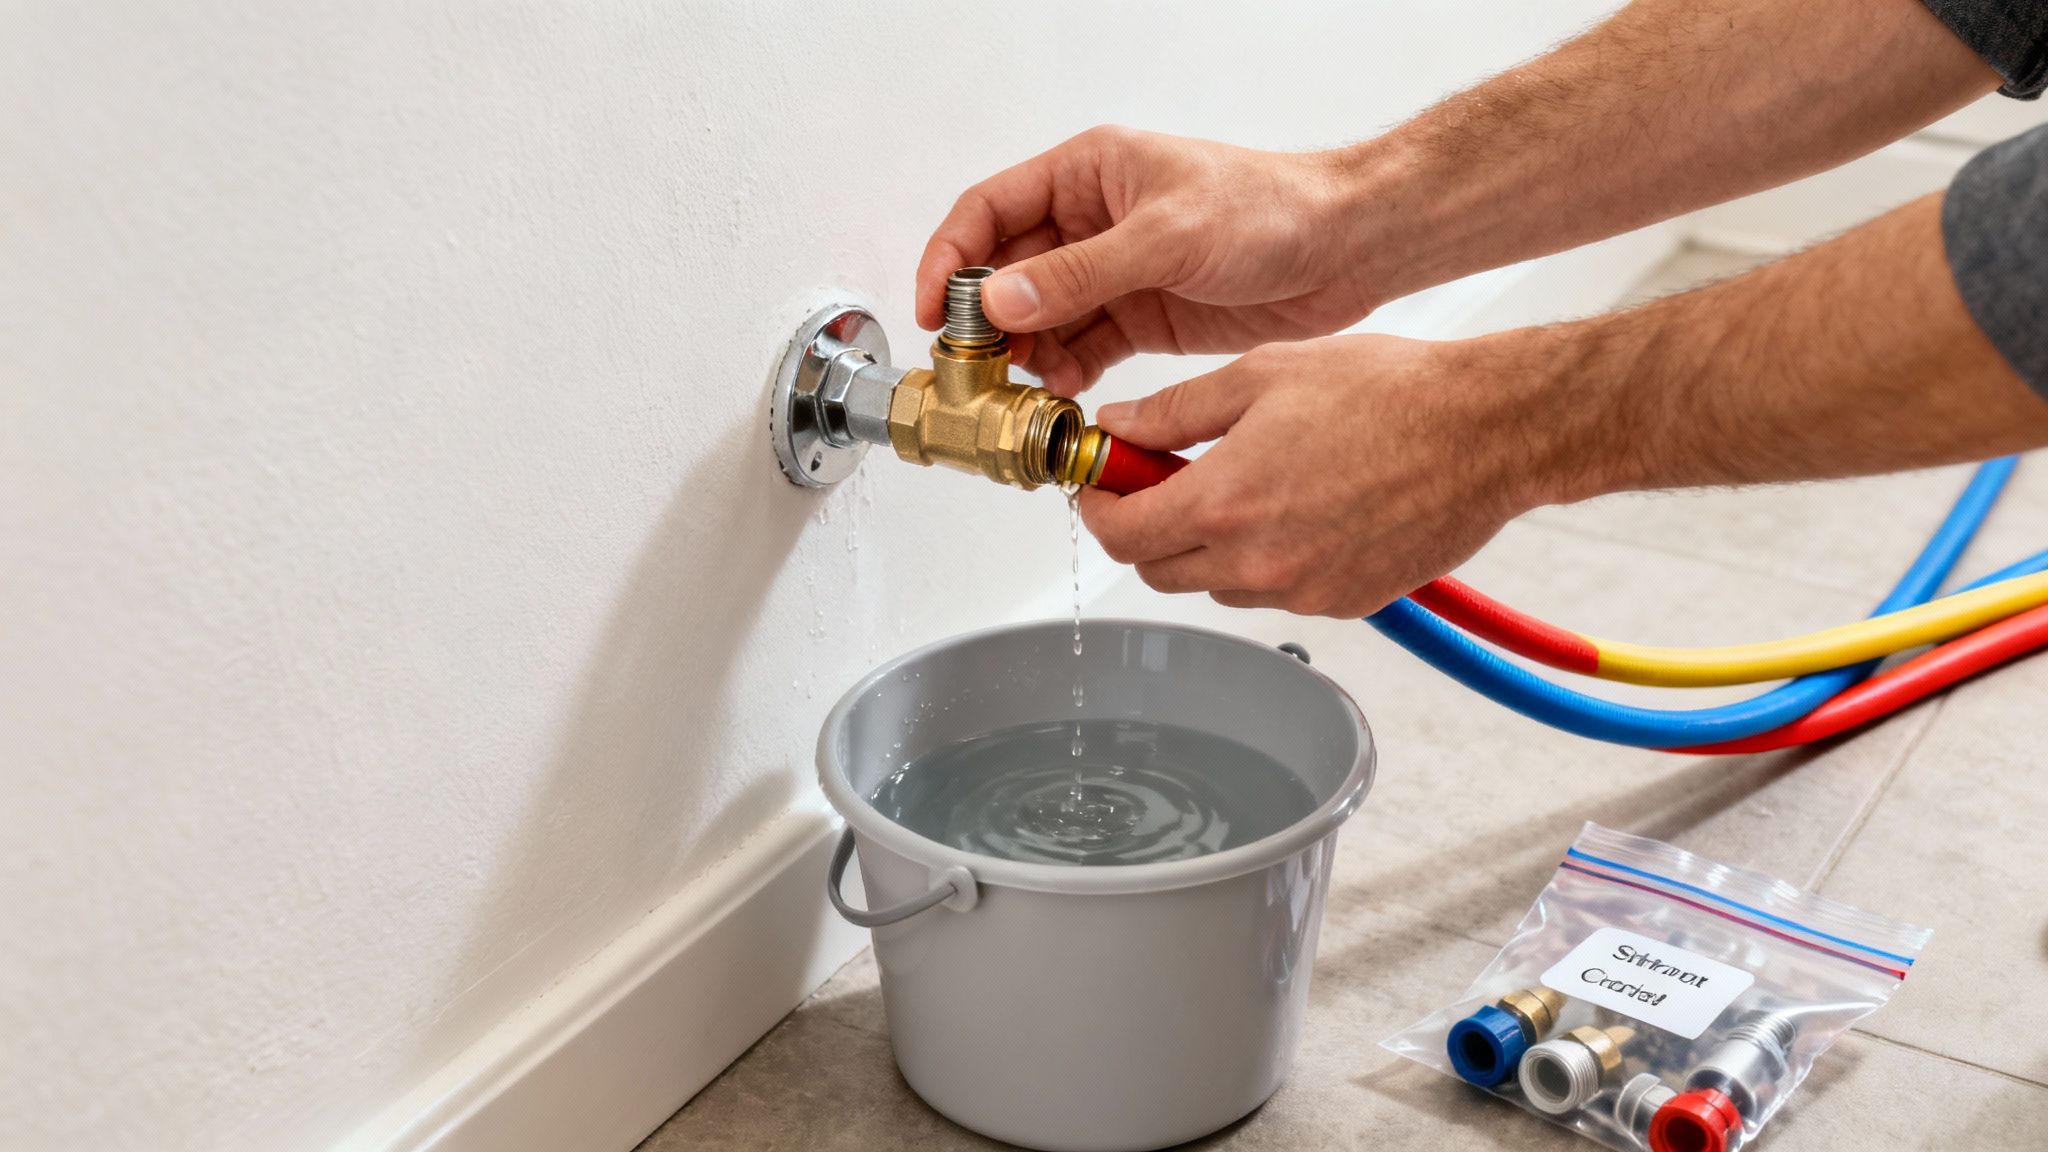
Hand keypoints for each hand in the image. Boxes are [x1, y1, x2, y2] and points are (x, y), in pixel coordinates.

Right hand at [916, 127, 1379, 395]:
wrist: (1344, 250)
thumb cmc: (1271, 209)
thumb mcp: (1167, 236)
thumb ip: (1079, 272)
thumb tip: (1002, 300)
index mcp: (1088, 174)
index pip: (990, 211)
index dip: (951, 259)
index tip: (933, 311)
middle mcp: (1092, 222)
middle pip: (1007, 273)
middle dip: (985, 322)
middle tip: (974, 366)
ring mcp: (1114, 274)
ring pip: (1041, 320)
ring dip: (1025, 355)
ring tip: (1019, 389)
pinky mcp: (1141, 318)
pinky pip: (1081, 350)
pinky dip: (1065, 375)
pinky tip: (1063, 395)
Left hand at [1078, 333, 1569, 616]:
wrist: (1485, 431)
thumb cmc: (1388, 393)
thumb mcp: (1261, 376)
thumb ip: (1175, 412)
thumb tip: (1119, 427)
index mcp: (1224, 504)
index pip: (1119, 533)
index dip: (1098, 505)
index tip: (1102, 481)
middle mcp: (1257, 564)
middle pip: (1157, 570)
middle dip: (1144, 526)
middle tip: (1160, 478)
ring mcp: (1301, 592)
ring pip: (1214, 585)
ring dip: (1204, 545)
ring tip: (1241, 483)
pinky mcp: (1341, 603)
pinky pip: (1273, 592)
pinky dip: (1262, 560)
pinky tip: (1294, 506)